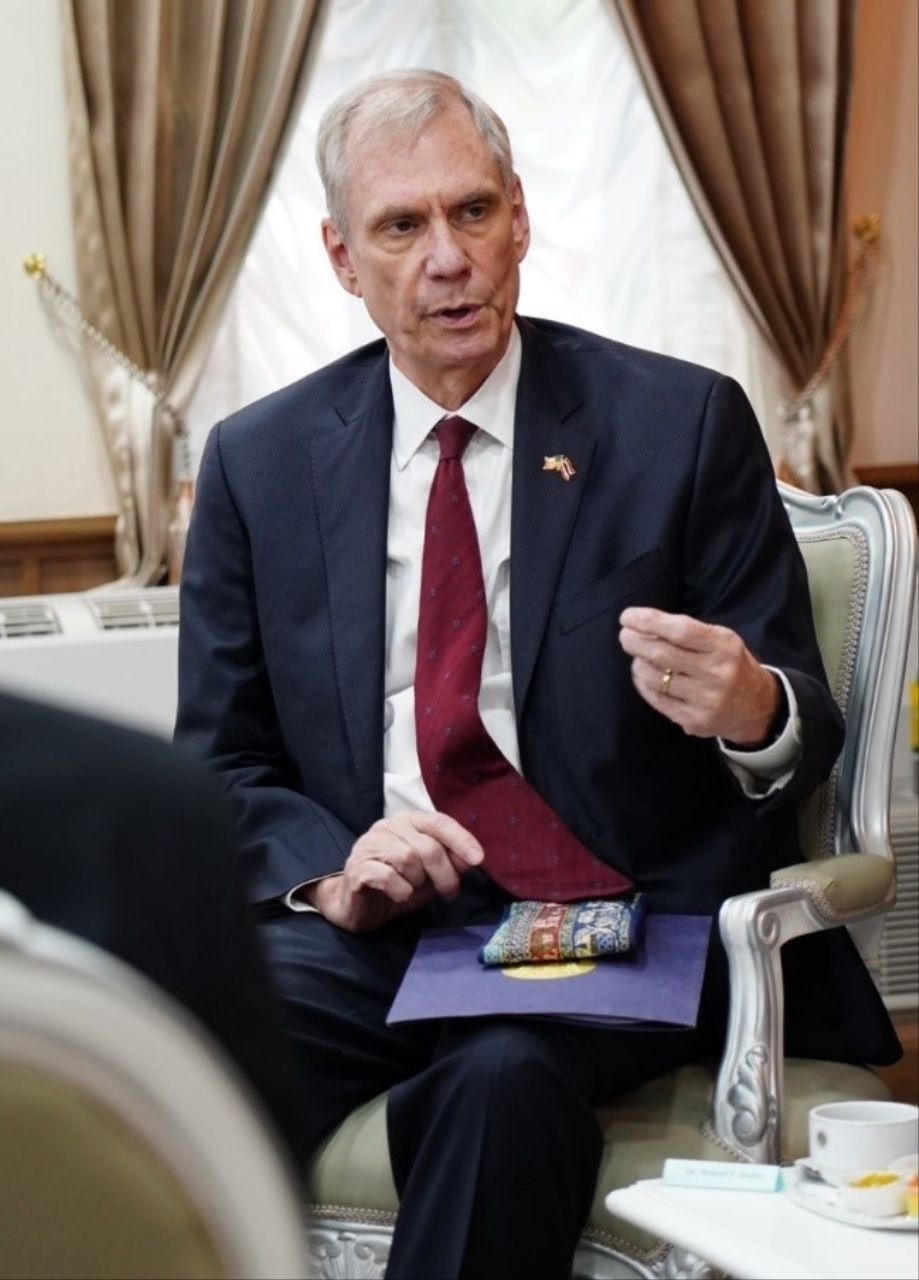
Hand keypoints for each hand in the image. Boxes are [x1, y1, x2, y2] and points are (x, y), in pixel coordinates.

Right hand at [304, 810, 483, 932]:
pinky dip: (400, 890)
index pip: (438, 822)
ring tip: (413, 890)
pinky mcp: (356, 867)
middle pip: (427, 846)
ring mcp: (368, 845)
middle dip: (444, 874)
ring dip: (418, 882)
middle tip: (449, 893)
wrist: (357, 907)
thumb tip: (472, 858)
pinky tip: (398, 895)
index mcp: (407, 821)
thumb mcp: (430, 877)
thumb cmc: (397, 886)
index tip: (478, 859)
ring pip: (407, 859)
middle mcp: (387, 826)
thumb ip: (449, 863)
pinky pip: (387, 876)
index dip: (460, 839)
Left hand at [619, 606, 781, 746]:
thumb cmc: (730, 664)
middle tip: (624, 635)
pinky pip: (657, 699)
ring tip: (637, 655)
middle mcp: (717, 673)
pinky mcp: (694, 721)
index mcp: (724, 646)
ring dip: (638, 663)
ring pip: (655, 678)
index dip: (649, 621)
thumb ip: (688, 632)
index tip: (627, 616)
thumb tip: (643, 625)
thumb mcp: (721, 640)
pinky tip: (642, 674)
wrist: (758, 707)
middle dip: (636, 641)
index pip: (680, 630)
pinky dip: (643, 684)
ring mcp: (706, 700)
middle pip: (662, 654)